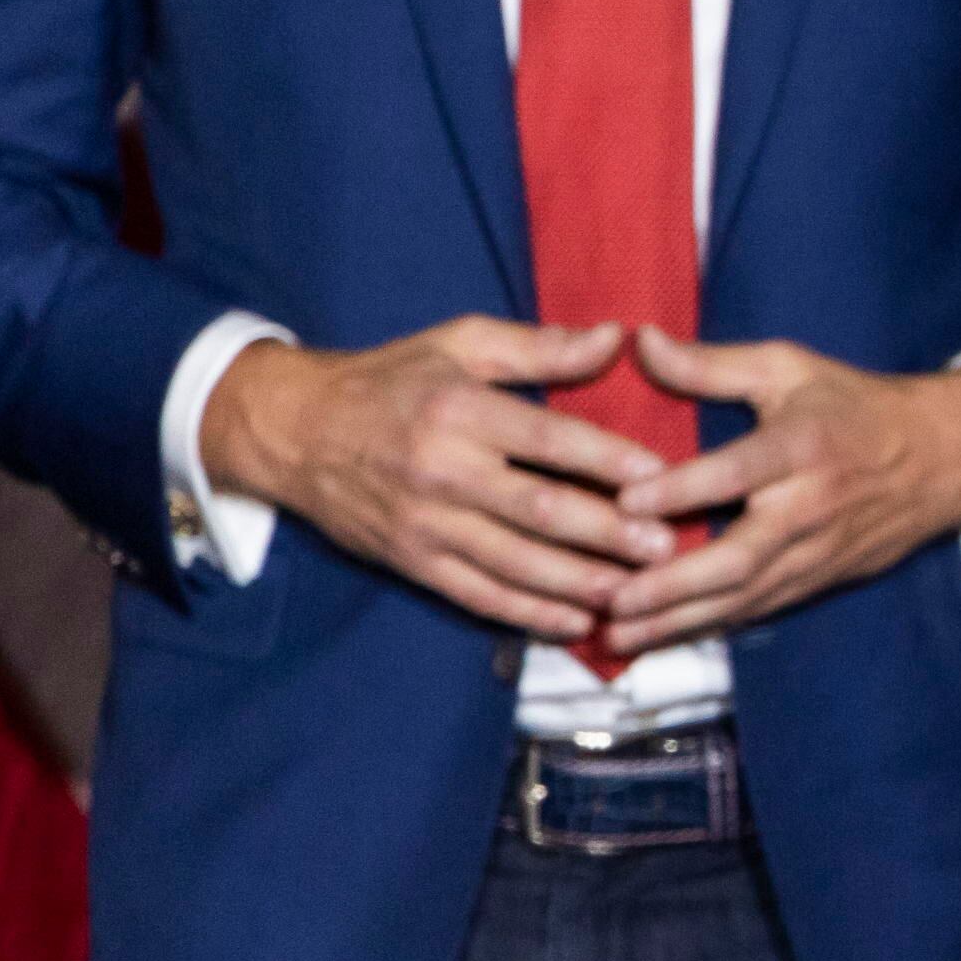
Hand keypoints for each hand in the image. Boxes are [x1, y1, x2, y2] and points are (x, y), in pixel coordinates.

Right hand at [197, 316, 677, 640]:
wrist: (295, 432)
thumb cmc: (391, 380)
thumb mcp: (459, 344)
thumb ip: (540, 347)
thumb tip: (616, 338)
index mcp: (460, 409)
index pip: (547, 438)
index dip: (607, 459)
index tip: (662, 475)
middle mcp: (442, 470)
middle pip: (536, 509)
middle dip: (606, 533)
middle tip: (665, 548)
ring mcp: (425, 523)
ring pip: (512, 562)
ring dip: (577, 582)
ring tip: (636, 592)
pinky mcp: (412, 561)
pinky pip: (477, 595)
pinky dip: (527, 612)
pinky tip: (576, 621)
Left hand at [595, 333, 960, 653]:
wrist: (946, 459)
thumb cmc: (857, 406)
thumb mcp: (790, 368)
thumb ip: (712, 365)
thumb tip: (642, 343)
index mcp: (802, 446)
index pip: (736, 472)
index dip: (681, 489)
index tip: (625, 501)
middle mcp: (809, 507)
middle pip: (737, 556)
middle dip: (671, 584)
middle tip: (611, 598)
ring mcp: (816, 552)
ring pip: (743, 596)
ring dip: (679, 620)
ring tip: (619, 634)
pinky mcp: (819, 580)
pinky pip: (759, 610)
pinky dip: (709, 627)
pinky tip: (663, 638)